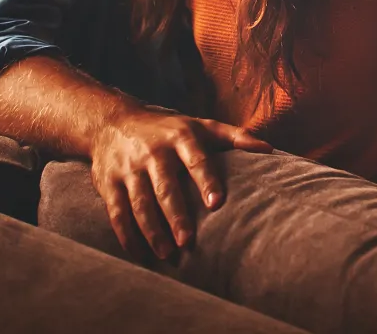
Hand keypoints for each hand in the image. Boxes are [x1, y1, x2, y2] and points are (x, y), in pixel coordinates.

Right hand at [89, 107, 270, 260]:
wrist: (113, 122)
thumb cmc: (169, 129)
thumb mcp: (201, 125)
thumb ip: (234, 137)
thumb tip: (269, 150)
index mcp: (180, 137)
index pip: (196, 160)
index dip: (206, 180)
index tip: (217, 203)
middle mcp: (153, 153)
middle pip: (165, 187)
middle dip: (176, 215)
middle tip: (188, 241)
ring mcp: (128, 169)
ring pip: (139, 203)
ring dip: (152, 230)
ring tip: (167, 253)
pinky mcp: (108, 183)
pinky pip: (116, 211)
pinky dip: (126, 234)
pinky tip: (138, 253)